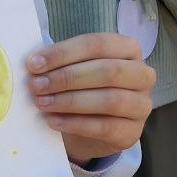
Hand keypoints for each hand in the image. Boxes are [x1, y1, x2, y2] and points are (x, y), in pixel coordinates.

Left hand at [27, 34, 154, 166]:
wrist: (92, 128)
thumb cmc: (84, 87)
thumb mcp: (76, 67)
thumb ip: (61, 61)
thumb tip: (35, 62)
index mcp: (129, 49)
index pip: (98, 44)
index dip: (64, 53)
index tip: (34, 63)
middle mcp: (142, 74)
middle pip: (108, 71)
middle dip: (68, 77)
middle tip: (37, 85)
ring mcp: (142, 105)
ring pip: (110, 99)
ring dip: (71, 101)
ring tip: (42, 103)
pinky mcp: (132, 132)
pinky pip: (105, 127)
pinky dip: (76, 123)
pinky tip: (54, 121)